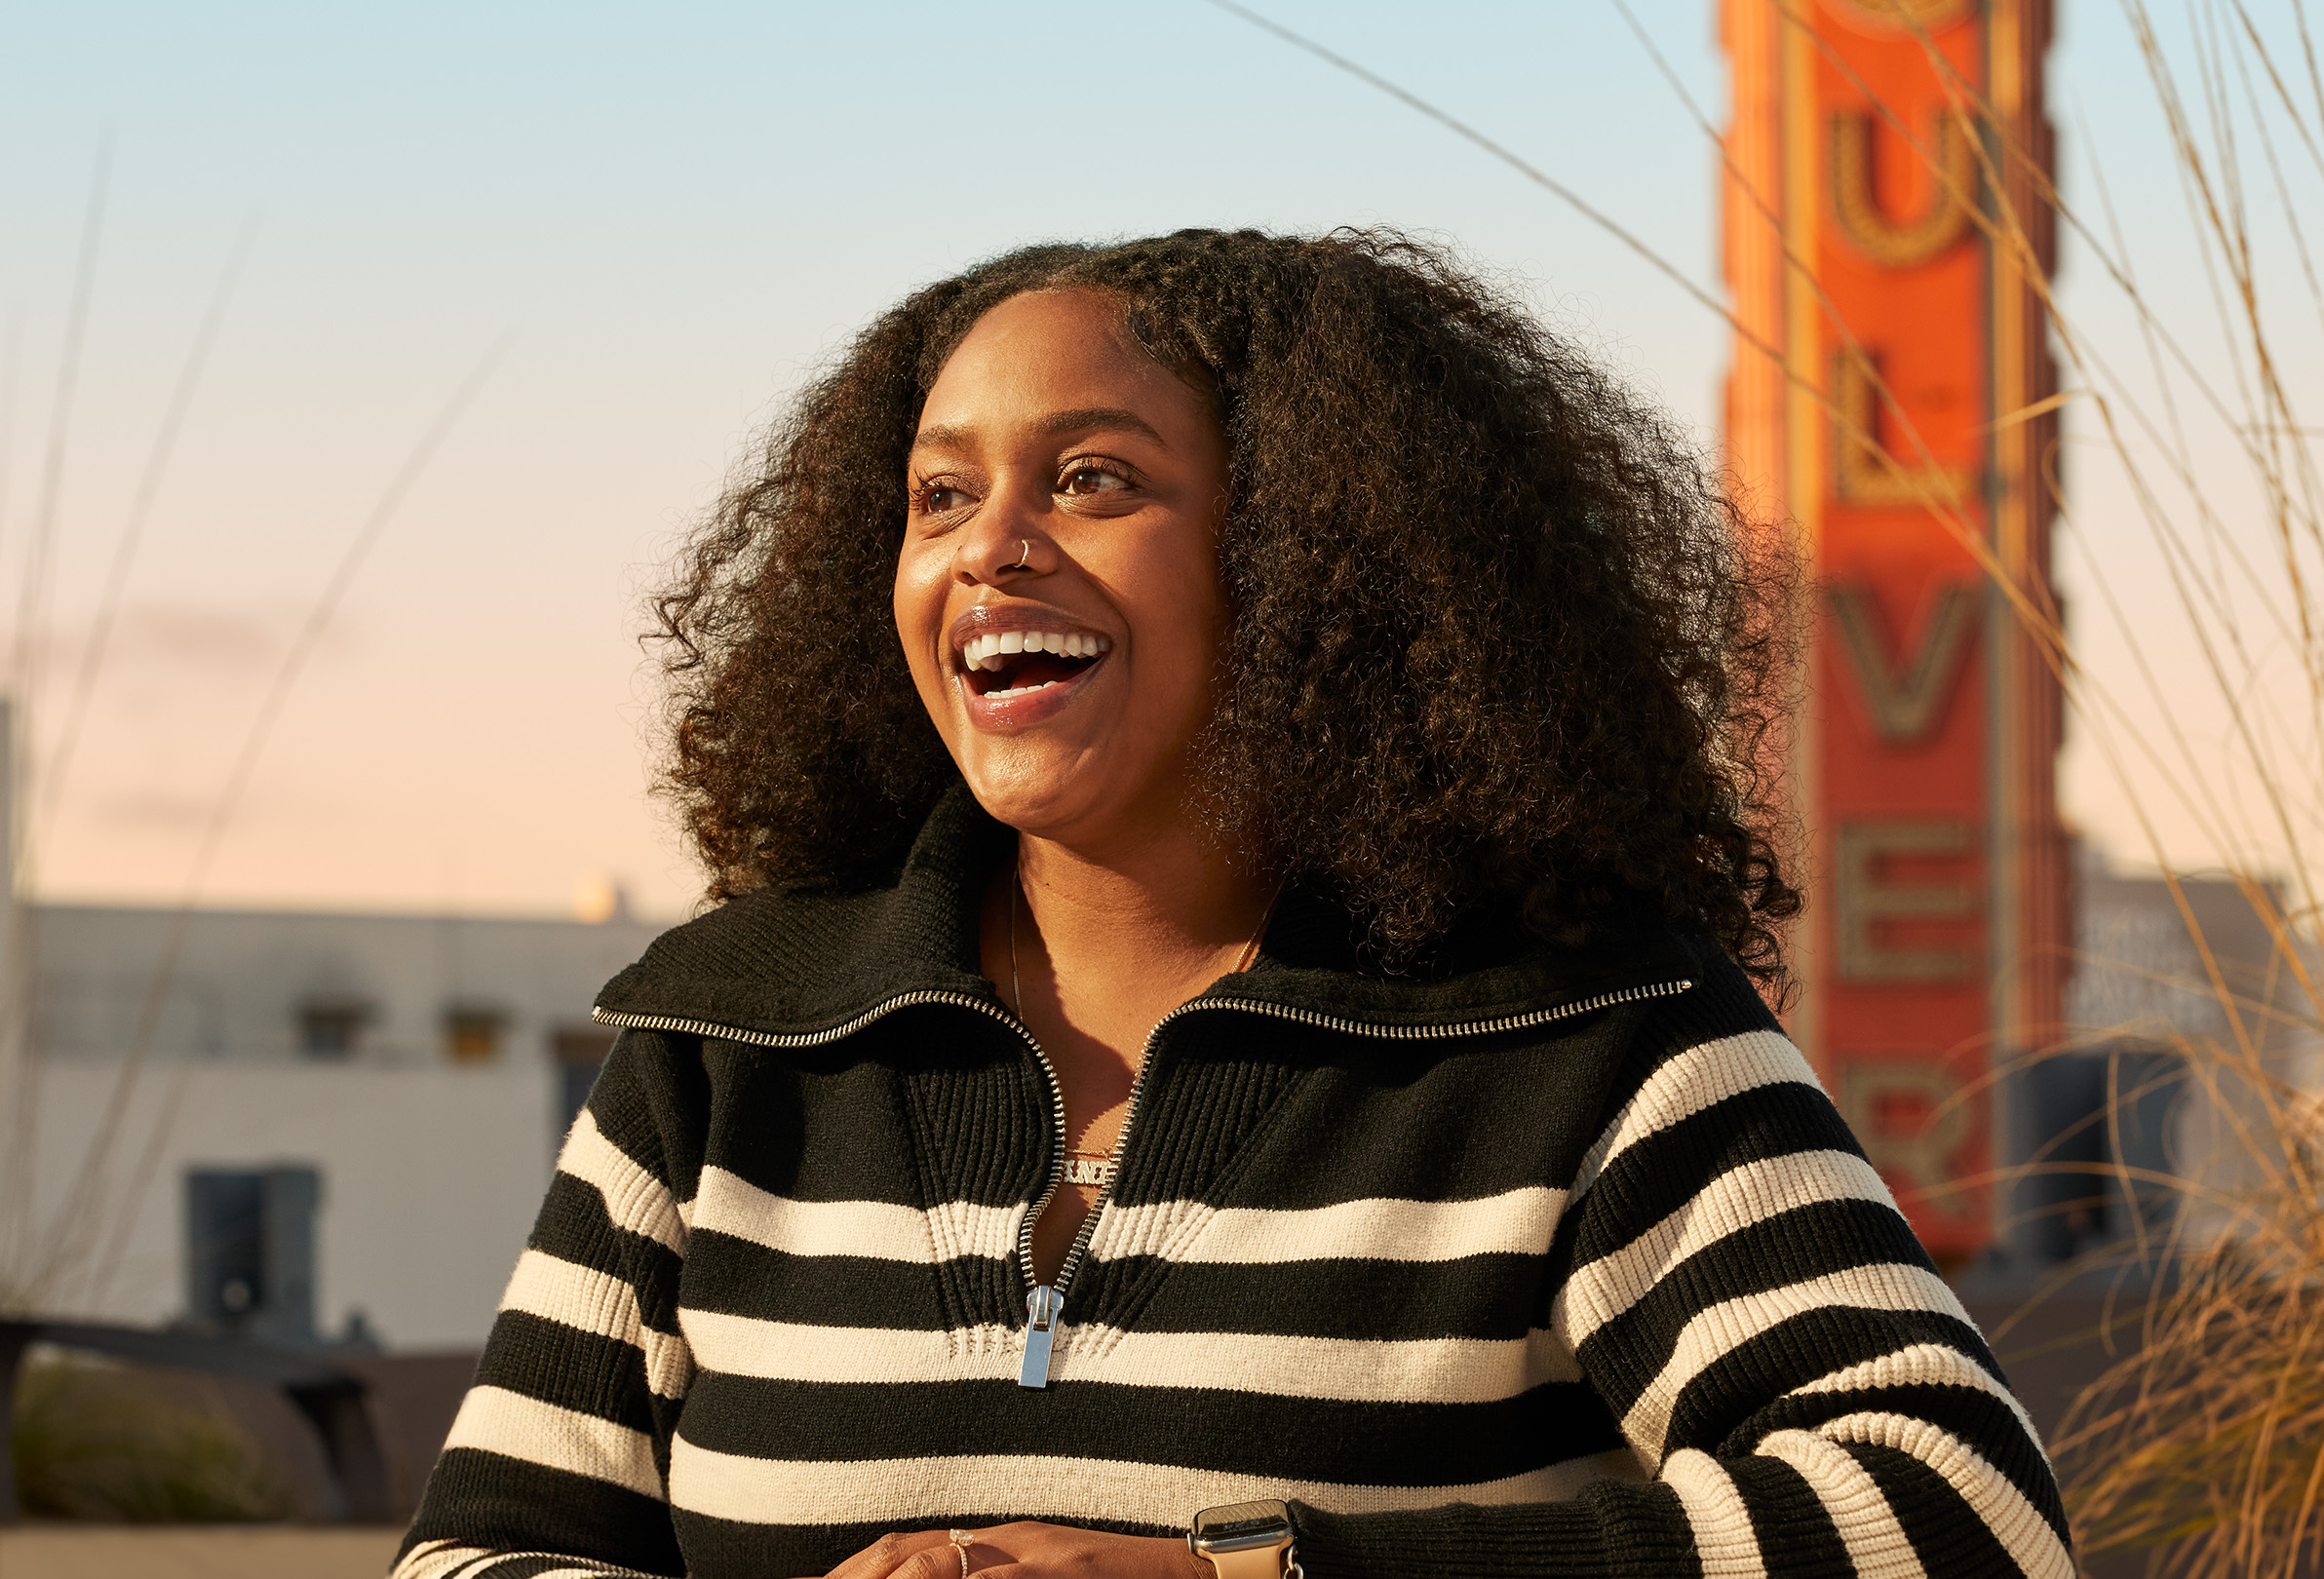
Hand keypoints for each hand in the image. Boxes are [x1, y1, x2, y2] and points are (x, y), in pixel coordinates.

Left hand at [824, 1521, 1210, 1578]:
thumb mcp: (1038, 1570)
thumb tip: (937, 1570)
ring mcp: (1035, 1553)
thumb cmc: (1109, 1578)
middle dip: (866, 1575)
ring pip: (950, 1563)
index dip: (860, 1569)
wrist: (1177, 1572)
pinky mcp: (1065, 1566)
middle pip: (914, 1552)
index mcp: (996, 1540)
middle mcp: (1006, 1539)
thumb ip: (990, 1571)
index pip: (909, 1548)